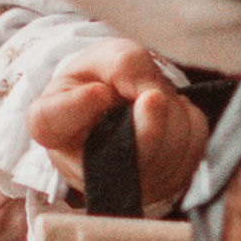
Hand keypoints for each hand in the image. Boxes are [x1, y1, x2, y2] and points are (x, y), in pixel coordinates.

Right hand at [29, 44, 209, 210]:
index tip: (100, 92)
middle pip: (123, 155)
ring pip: (166, 150)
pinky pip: (190, 149)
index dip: (77, 108)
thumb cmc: (106, 78)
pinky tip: (171, 117)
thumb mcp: (106, 57)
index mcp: (52, 124)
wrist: (125, 103)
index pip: (50, 122)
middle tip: (154, 96)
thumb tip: (151, 95)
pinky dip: (188, 125)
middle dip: (148, 124)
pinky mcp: (163, 184)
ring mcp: (125, 180)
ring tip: (156, 99)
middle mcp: (81, 163)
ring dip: (172, 114)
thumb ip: (124, 65)